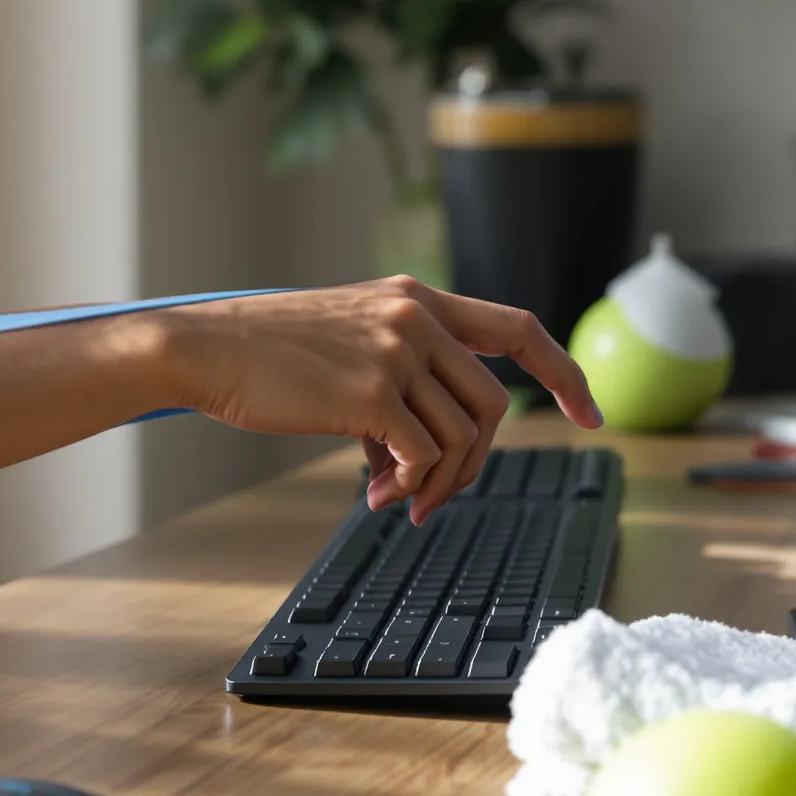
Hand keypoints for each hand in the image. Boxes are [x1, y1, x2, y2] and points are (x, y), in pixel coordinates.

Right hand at [153, 278, 601, 520]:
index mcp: (416, 296)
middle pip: (494, 404)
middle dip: (475, 464)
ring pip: (460, 436)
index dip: (563, 372)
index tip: (589, 413)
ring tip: (390, 498)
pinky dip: (407, 485)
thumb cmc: (265, 354)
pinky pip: (421, 455)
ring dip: (434, 483)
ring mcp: (396, 350)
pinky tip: (373, 493)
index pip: (519, 326)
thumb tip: (424, 456)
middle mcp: (415, 315)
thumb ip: (401, 376)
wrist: (205, 349)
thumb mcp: (348, 342)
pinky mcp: (370, 390)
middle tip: (434, 498)